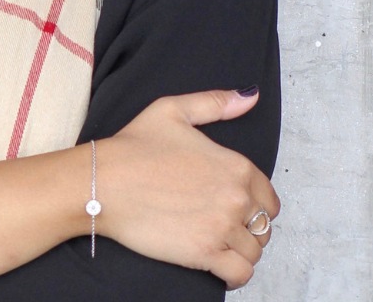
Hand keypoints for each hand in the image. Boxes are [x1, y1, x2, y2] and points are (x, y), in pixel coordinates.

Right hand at [98, 88, 279, 289]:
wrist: (104, 181)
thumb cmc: (134, 146)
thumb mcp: (173, 110)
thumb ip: (216, 103)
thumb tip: (249, 96)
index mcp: (234, 166)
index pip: (268, 196)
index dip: (254, 202)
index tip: (233, 203)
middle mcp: (235, 198)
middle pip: (264, 226)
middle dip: (248, 227)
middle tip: (222, 222)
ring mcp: (221, 228)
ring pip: (254, 252)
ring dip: (240, 249)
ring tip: (218, 242)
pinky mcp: (203, 254)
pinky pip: (241, 275)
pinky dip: (236, 274)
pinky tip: (219, 262)